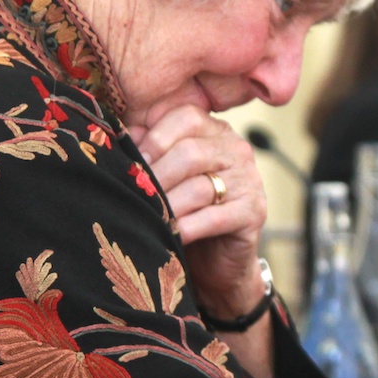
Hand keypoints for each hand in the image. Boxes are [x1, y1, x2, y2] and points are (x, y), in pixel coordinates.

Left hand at [125, 106, 266, 314]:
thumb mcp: (167, 176)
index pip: (186, 117)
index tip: (135, 161)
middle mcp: (237, 151)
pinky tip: (170, 235)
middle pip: (190, 152)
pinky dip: (186, 227)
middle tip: (136, 195)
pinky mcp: (253, 212)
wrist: (218, 259)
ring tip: (148, 217)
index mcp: (216, 132)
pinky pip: (214, 217)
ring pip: (199, 187)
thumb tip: (124, 135)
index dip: (155, 138)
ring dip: (167, 205)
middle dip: (156, 176)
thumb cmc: (185, 211)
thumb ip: (149, 149)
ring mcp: (249, 181)